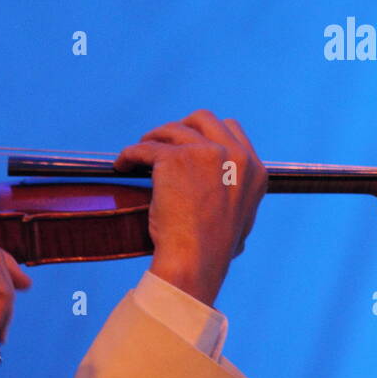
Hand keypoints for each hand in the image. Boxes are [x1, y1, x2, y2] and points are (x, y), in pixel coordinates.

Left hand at [115, 110, 266, 306]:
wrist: (195, 259)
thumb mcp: (242, 220)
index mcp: (254, 169)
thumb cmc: (213, 251)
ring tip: (140, 154)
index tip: (189, 143)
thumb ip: (236, 197)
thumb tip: (224, 193)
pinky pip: (145, 148)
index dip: (206, 132)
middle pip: (203, 118)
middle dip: (180, 126)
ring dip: (154, 138)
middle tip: (163, 143)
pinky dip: (130, 154)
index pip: (231, 129)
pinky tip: (123, 165)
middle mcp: (233, 155)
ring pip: (172, 130)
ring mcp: (205, 153)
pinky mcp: (174, 159)